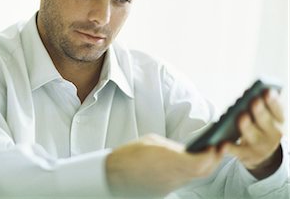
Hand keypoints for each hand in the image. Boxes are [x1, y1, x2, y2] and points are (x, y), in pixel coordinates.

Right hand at [106, 134, 223, 196]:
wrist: (114, 175)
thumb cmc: (130, 155)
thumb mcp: (152, 142)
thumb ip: (172, 146)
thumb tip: (184, 150)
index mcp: (172, 161)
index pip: (202, 161)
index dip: (213, 154)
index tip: (216, 144)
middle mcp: (175, 176)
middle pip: (204, 172)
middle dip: (214, 160)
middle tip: (218, 149)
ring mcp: (171, 186)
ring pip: (194, 177)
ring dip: (203, 167)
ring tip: (206, 155)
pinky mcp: (165, 191)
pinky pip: (183, 181)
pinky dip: (189, 173)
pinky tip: (187, 164)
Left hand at [223, 89, 283, 178]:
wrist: (259, 152)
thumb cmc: (258, 126)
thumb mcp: (263, 117)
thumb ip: (259, 105)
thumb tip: (248, 92)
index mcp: (278, 121)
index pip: (277, 110)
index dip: (272, 101)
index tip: (267, 91)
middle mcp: (273, 135)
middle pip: (265, 122)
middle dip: (260, 111)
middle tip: (254, 101)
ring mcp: (260, 146)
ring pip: (252, 136)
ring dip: (247, 127)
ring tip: (241, 117)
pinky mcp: (247, 156)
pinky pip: (237, 151)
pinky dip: (230, 148)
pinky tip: (222, 144)